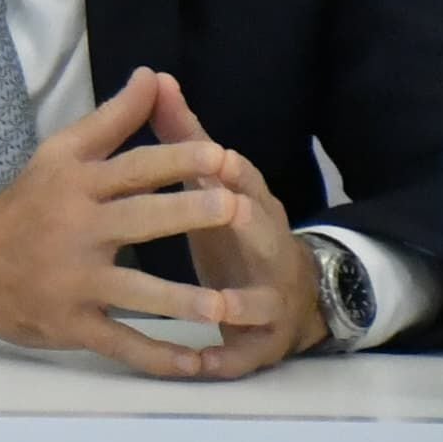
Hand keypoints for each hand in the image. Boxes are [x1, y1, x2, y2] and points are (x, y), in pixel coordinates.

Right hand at [0, 68, 277, 377]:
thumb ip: (112, 120)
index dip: (177, 160)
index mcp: (75, 185)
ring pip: (134, 293)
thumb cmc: (26, 205)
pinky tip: (195, 365)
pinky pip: (120, 343)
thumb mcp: (60, 155)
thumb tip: (154, 76)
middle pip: (138, 221)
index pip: (132, 167)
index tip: (221, 156)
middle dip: (187, 214)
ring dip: (181, 301)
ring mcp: (72, 281)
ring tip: (226, 305)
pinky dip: (157, 357)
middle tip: (235, 209)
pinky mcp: (70, 324)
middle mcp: (74, 230)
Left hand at [149, 74, 321, 374]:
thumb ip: (181, 137)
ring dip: (240, 302)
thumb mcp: (209, 185)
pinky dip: (227, 359)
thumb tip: (155, 77)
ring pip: (258, 300)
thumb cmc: (233, 230)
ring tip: (217, 303)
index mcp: (249, 207)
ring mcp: (266, 298)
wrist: (286, 297)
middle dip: (247, 223)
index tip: (214, 155)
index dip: (233, 170)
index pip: (246, 183)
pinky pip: (244, 355)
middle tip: (227, 210)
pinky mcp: (259, 343)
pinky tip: (203, 364)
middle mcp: (265, 249)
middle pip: (261, 234)